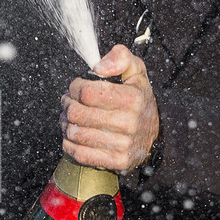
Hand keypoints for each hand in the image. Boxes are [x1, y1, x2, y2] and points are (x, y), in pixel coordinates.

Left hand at [60, 44, 158, 173]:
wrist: (153, 133)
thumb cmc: (138, 99)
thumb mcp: (136, 72)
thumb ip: (120, 58)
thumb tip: (99, 67)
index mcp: (133, 99)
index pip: (88, 93)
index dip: (75, 87)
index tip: (76, 87)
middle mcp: (129, 123)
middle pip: (78, 113)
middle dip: (67, 104)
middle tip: (68, 102)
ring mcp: (123, 145)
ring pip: (75, 134)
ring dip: (66, 124)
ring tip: (70, 117)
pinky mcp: (116, 161)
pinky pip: (80, 154)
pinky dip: (69, 144)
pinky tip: (73, 135)